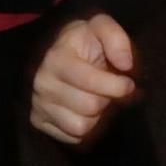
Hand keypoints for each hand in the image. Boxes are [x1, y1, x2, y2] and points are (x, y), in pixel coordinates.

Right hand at [31, 14, 139, 144]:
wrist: (58, 54)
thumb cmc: (83, 43)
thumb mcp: (101, 28)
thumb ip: (116, 38)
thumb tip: (125, 65)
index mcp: (57, 58)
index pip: (92, 84)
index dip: (117, 86)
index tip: (127, 82)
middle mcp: (42, 82)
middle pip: (90, 107)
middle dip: (105, 99)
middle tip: (105, 89)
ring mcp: (38, 103)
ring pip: (81, 127)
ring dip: (95, 116)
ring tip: (92, 97)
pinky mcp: (38, 121)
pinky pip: (72, 137)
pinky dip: (84, 128)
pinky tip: (81, 109)